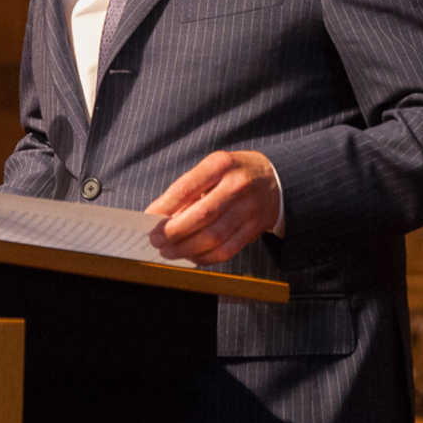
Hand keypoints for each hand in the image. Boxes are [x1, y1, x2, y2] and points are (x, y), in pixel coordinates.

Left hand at [146, 151, 280, 265]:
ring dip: (185, 249)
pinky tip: (190, 256)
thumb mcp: (213, 168)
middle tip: (155, 240)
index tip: (148, 219)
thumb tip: (161, 218)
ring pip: (213, 238)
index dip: (164, 207)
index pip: (186, 188)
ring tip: (168, 251)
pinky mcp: (255, 229)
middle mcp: (237, 185)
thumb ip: (190, 189)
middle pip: (201, 216)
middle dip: (173, 233)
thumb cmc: (233, 173)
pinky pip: (226, 251)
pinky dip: (204, 257)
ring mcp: (249, 209)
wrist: (275, 179)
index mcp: (221, 164)